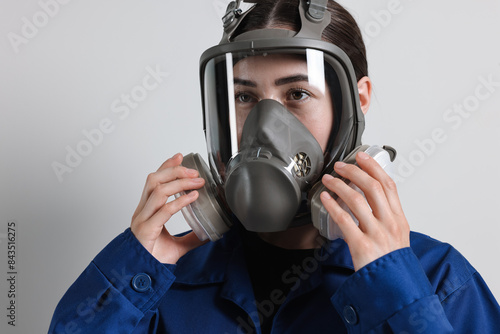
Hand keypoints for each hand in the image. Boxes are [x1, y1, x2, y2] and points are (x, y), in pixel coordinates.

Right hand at [130, 153, 206, 263]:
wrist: (140, 276)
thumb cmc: (152, 259)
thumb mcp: (177, 246)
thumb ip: (190, 238)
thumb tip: (207, 234)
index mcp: (146, 211)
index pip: (154, 181)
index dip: (165, 167)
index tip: (179, 157)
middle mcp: (142, 212)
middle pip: (154, 180)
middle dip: (175, 171)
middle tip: (194, 171)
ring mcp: (143, 219)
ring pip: (158, 190)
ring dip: (179, 183)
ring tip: (197, 182)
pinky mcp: (147, 230)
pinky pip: (164, 210)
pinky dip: (180, 201)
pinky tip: (192, 198)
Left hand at [320, 151, 409, 270]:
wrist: (395, 289)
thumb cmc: (393, 264)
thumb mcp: (398, 237)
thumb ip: (387, 218)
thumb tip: (372, 201)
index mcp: (399, 219)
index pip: (388, 185)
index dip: (374, 167)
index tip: (362, 156)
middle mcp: (389, 223)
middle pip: (372, 187)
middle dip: (354, 171)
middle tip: (340, 165)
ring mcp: (376, 234)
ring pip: (356, 200)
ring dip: (339, 185)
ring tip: (328, 179)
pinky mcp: (361, 245)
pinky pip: (344, 219)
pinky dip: (332, 205)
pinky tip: (324, 198)